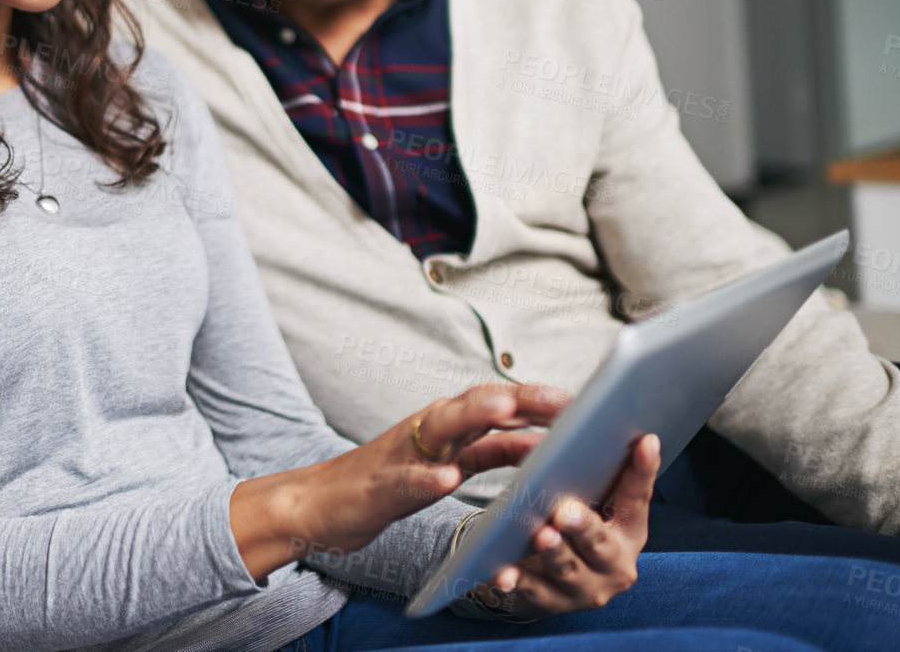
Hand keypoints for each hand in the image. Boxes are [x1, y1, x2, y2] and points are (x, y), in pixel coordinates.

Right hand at [230, 383, 570, 579]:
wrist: (320, 504)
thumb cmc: (388, 483)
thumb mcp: (448, 463)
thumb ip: (490, 451)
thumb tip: (544, 443)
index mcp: (445, 427)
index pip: (495, 404)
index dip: (535, 399)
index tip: (579, 398)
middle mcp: (424, 430)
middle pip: (474, 404)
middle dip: (516, 398)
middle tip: (559, 397)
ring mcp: (400, 455)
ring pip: (440, 428)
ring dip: (472, 415)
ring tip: (505, 409)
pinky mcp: (379, 486)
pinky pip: (404, 479)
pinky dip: (426, 476)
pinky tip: (447, 478)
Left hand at [468, 433, 659, 617]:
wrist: (553, 579)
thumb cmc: (574, 526)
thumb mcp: (592, 501)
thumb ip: (597, 475)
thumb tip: (598, 427)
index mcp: (629, 531)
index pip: (638, 498)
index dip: (643, 471)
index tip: (645, 441)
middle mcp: (616, 564)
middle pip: (601, 544)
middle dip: (584, 527)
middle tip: (567, 509)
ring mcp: (587, 588)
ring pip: (568, 569)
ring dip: (553, 553)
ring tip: (541, 535)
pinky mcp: (554, 603)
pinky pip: (533, 592)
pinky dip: (518, 582)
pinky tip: (503, 573)